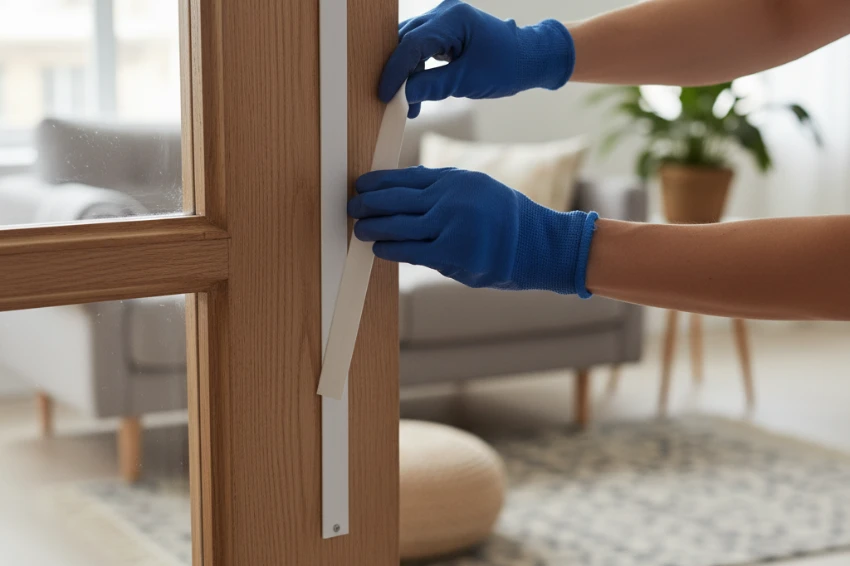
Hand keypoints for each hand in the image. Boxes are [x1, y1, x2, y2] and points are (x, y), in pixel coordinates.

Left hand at [349, 166, 597, 295]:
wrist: (540, 245)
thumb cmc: (509, 220)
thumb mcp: (479, 189)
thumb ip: (445, 190)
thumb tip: (405, 191)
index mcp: (456, 179)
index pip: (407, 177)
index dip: (379, 182)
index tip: (362, 185)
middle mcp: (451, 198)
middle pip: (397, 199)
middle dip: (369, 203)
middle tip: (352, 206)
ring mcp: (451, 226)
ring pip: (398, 225)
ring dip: (373, 226)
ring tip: (359, 228)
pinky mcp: (452, 254)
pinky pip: (410, 251)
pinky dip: (390, 249)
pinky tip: (377, 248)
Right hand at [381, 0, 575, 117]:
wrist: (528, 59)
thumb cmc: (506, 66)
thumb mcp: (467, 81)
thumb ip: (432, 87)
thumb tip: (402, 95)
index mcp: (453, 18)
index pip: (411, 43)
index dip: (394, 71)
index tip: (384, 94)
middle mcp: (444, 12)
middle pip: (405, 40)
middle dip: (396, 72)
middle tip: (390, 101)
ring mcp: (444, 20)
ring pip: (409, 45)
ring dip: (406, 74)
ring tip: (407, 104)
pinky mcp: (445, 32)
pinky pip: (420, 49)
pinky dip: (416, 71)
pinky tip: (415, 95)